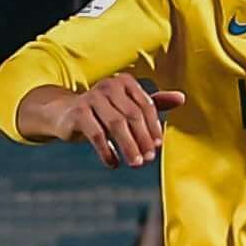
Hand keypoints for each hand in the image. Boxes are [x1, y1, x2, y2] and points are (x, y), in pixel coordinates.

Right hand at [53, 76, 184, 167]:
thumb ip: (154, 103)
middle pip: (132, 115)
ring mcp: (92, 97)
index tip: (158, 145)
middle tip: (149, 159)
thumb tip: (182, 98)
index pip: (146, 105)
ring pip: (116, 125)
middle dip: (143, 139)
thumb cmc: (103, 111)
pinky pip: (96, 134)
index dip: (154, 127)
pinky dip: (107, 151)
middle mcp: (109, 86)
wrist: (64, 113)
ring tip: (136, 163)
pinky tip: (113, 163)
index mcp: (125, 82)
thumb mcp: (127, 105)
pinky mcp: (78, 112)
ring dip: (128, 146)